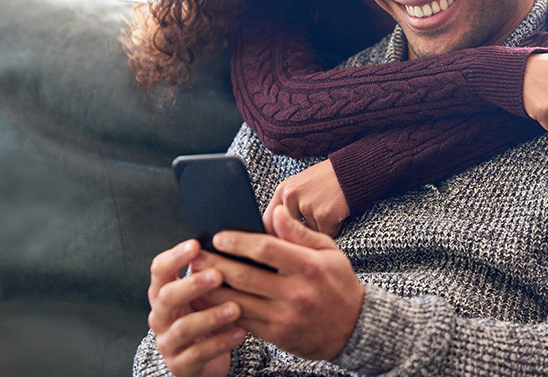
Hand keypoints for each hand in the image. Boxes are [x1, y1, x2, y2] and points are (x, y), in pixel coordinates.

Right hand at [147, 239, 245, 376]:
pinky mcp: (180, 365)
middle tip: (218, 275)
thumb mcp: (209, 294)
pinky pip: (197, 354)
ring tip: (236, 308)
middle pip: (166, 296)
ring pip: (183, 327)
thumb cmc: (210, 318)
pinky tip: (240, 333)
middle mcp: (160, 316)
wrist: (207, 361)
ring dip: (210, 316)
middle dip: (192, 284)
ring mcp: (168, 342)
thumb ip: (214, 269)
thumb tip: (235, 240)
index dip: (175, 256)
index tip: (196, 244)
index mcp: (164, 292)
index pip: (159, 269)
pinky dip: (220, 342)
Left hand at [195, 209, 363, 361]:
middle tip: (195, 255)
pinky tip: (208, 302)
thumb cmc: (338, 283)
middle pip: (245, 276)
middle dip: (215, 265)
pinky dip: (223, 311)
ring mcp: (286, 317)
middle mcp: (297, 292)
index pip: (266, 249)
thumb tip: (275, 212)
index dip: (238, 242)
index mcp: (309, 266)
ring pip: (239, 302)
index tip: (218, 237)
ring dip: (211, 290)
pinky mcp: (279, 336)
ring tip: (193, 278)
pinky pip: (244, 322)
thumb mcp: (329, 251)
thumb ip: (299, 233)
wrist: (354, 329)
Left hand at [262, 160, 349, 236]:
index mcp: (283, 190)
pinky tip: (336, 214)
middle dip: (299, 234)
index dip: (273, 235)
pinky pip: (324, 235)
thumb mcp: (301, 188)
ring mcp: (307, 205)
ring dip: (318, 231)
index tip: (281, 243)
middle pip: (287, 232)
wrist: (353, 171)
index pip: (267, 221)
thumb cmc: (327, 182)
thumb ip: (287, 207)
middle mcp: (291, 197)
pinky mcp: (324, 214)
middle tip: (313, 223)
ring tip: (327, 211)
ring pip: (308, 234)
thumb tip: (276, 235)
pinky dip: (332, 229)